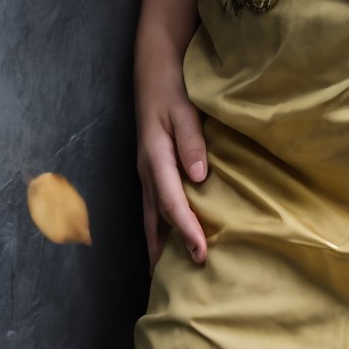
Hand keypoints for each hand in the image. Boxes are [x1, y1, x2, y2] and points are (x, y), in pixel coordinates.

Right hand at [134, 50, 210, 276]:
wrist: (154, 67)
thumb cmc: (172, 87)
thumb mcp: (184, 110)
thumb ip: (191, 142)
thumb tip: (199, 178)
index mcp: (155, 157)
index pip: (172, 202)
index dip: (187, 229)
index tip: (201, 253)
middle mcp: (147, 169)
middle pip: (156, 217)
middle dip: (168, 248)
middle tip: (181, 281)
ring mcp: (146, 169)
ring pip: (151, 214)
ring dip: (158, 242)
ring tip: (165, 272)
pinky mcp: (151, 166)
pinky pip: (154, 204)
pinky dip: (159, 226)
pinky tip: (166, 236)